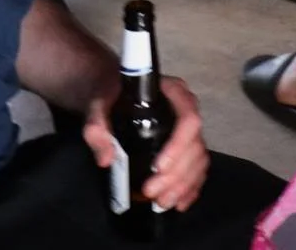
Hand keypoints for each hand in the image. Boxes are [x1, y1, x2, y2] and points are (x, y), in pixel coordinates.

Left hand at [82, 76, 209, 213]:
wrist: (114, 94)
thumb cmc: (110, 96)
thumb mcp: (98, 106)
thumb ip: (97, 127)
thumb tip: (105, 159)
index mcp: (173, 92)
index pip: (188, 119)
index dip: (178, 146)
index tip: (157, 167)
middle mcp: (187, 109)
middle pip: (194, 145)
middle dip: (176, 175)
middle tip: (151, 192)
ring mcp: (190, 129)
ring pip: (198, 159)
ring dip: (183, 185)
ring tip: (162, 202)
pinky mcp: (188, 145)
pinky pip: (199, 168)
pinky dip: (191, 187)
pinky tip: (180, 202)